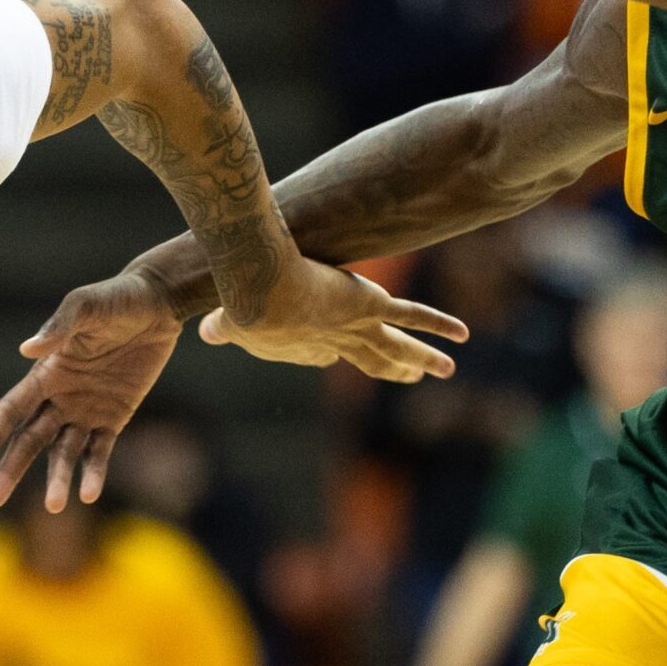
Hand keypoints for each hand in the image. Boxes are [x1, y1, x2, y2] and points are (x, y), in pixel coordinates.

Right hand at [0, 269, 183, 510]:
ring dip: (56, 479)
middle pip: (28, 440)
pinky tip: (88, 494)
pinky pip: (100, 451)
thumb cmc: (115, 299)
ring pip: (63, 453)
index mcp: (46, 373)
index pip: (12, 409)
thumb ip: (59, 326)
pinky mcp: (115, 417)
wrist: (157, 305)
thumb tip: (27, 350)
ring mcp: (86, 410)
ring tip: (55, 506)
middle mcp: (60, 397)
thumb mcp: (85, 306)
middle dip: (10, 469)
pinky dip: (93, 473)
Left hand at [199, 259, 465, 382]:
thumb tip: (205, 334)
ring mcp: (354, 325)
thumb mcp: (229, 320)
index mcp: (304, 344)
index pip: (326, 354)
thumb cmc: (239, 302)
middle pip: (370, 359)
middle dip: (391, 368)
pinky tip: (461, 334)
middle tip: (412, 375)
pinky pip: (411, 316)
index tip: (332, 354)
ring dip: (423, 358)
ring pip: (396, 346)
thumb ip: (222, 329)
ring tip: (447, 369)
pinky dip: (437, 325)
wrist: (257, 290)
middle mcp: (334, 341)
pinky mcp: (368, 305)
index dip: (331, 354)